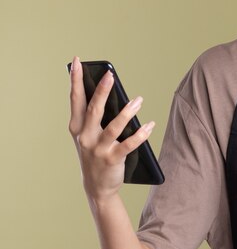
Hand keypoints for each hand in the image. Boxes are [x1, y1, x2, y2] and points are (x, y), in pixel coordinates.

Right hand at [68, 57, 154, 201]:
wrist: (97, 187)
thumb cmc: (95, 153)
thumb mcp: (89, 135)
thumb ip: (94, 116)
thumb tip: (107, 92)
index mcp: (77, 127)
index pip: (75, 99)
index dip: (75, 80)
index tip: (77, 61)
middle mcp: (84, 136)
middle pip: (94, 109)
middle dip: (102, 90)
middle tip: (110, 74)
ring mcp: (97, 148)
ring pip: (113, 126)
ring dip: (127, 112)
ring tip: (138, 100)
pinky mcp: (112, 159)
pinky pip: (128, 145)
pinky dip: (140, 135)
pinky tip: (150, 125)